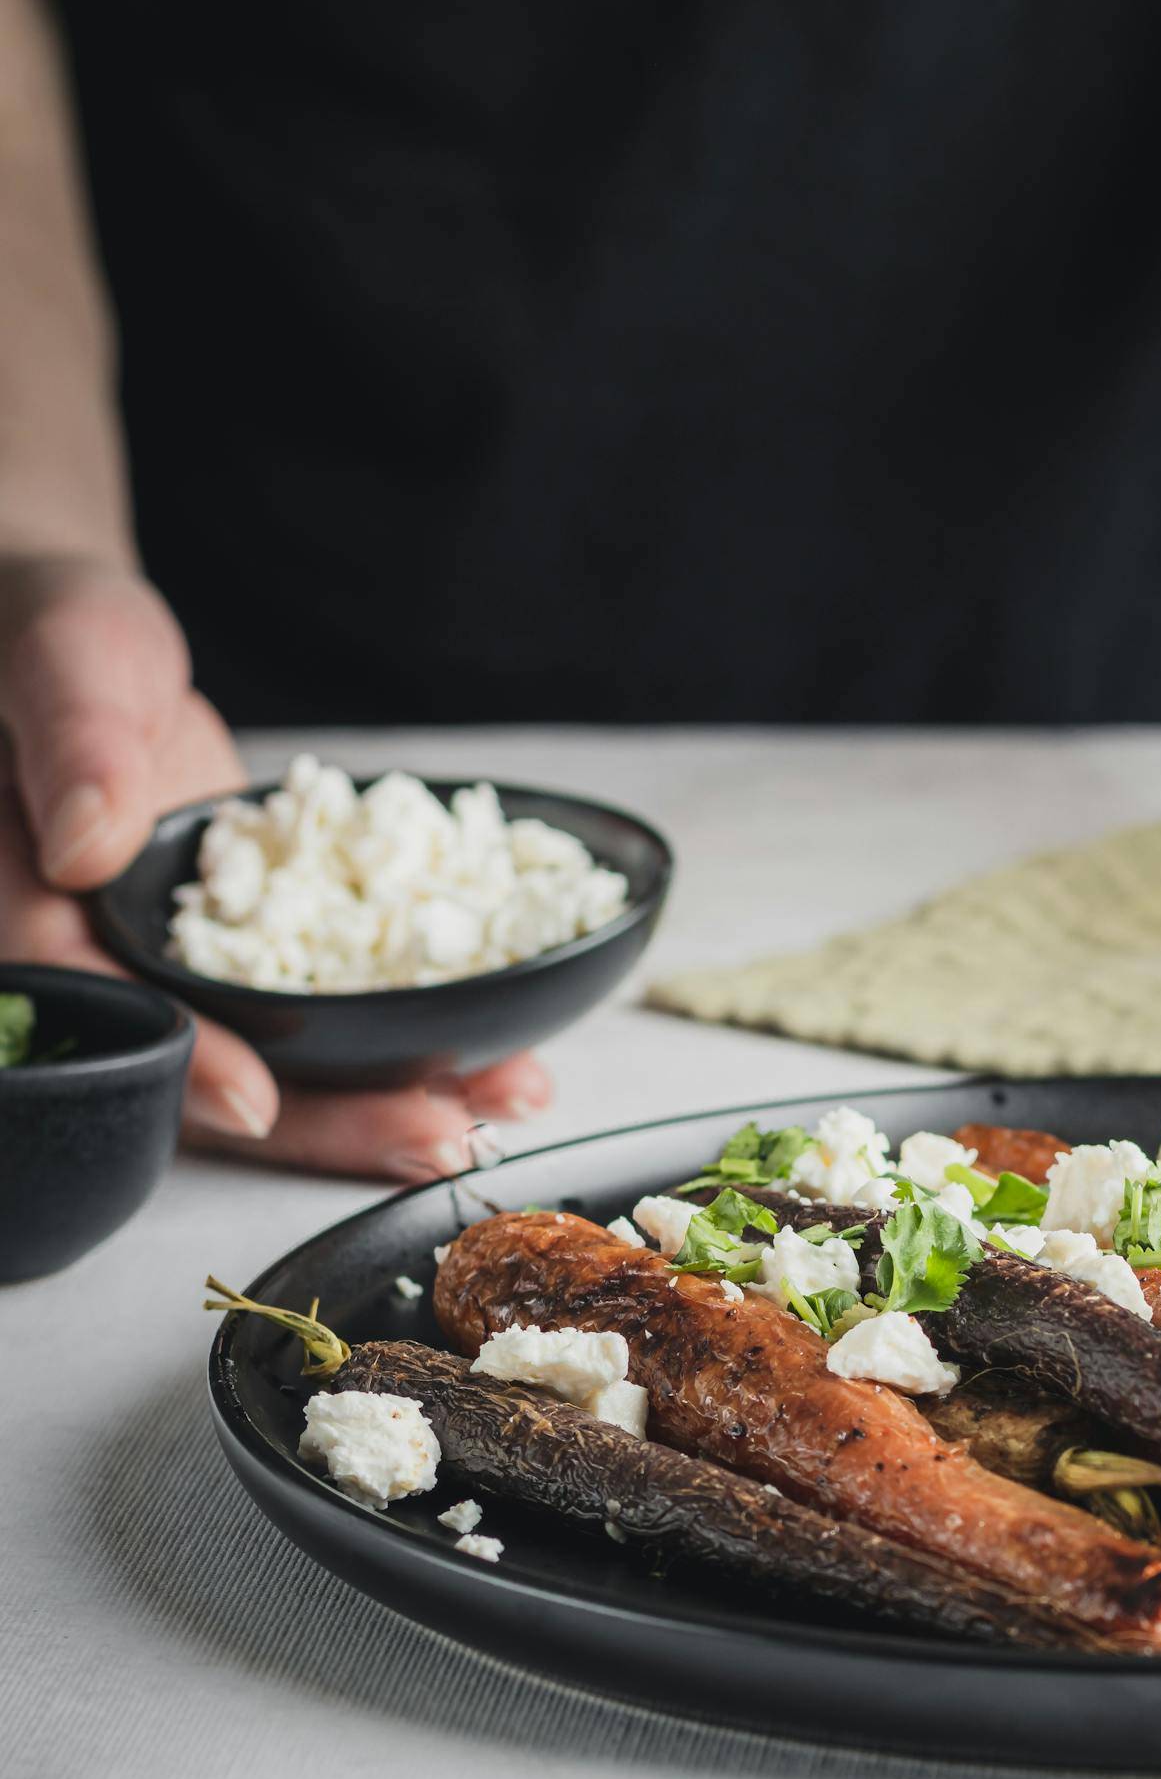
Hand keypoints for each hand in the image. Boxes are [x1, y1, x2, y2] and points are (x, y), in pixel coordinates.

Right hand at [0, 555, 550, 1173]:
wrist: (86, 652)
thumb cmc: (54, 641)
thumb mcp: (66, 660)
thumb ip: (76, 744)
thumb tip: (89, 840)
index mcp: (39, 918)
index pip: (110, 1014)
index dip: (184, 1065)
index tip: (258, 1100)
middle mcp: (115, 969)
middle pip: (214, 1079)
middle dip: (328, 1122)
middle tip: (436, 1137)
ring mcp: (192, 974)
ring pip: (283, 1068)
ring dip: (388, 1101)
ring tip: (498, 1108)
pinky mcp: (255, 963)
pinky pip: (327, 1021)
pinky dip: (407, 1047)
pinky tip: (494, 1061)